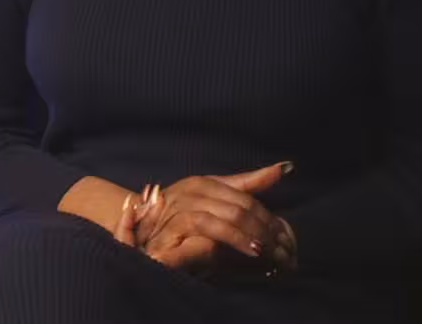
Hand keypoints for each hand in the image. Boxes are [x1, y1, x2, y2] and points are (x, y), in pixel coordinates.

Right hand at [120, 163, 297, 273]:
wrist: (135, 239)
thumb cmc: (176, 223)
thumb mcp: (213, 204)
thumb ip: (246, 185)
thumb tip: (284, 167)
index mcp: (202, 183)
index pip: (246, 197)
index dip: (268, 218)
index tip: (286, 239)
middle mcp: (191, 190)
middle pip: (241, 206)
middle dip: (266, 229)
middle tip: (285, 253)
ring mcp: (180, 206)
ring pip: (228, 214)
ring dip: (253, 235)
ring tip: (270, 251)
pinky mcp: (172, 226)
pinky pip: (207, 226)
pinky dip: (232, 237)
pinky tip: (250, 249)